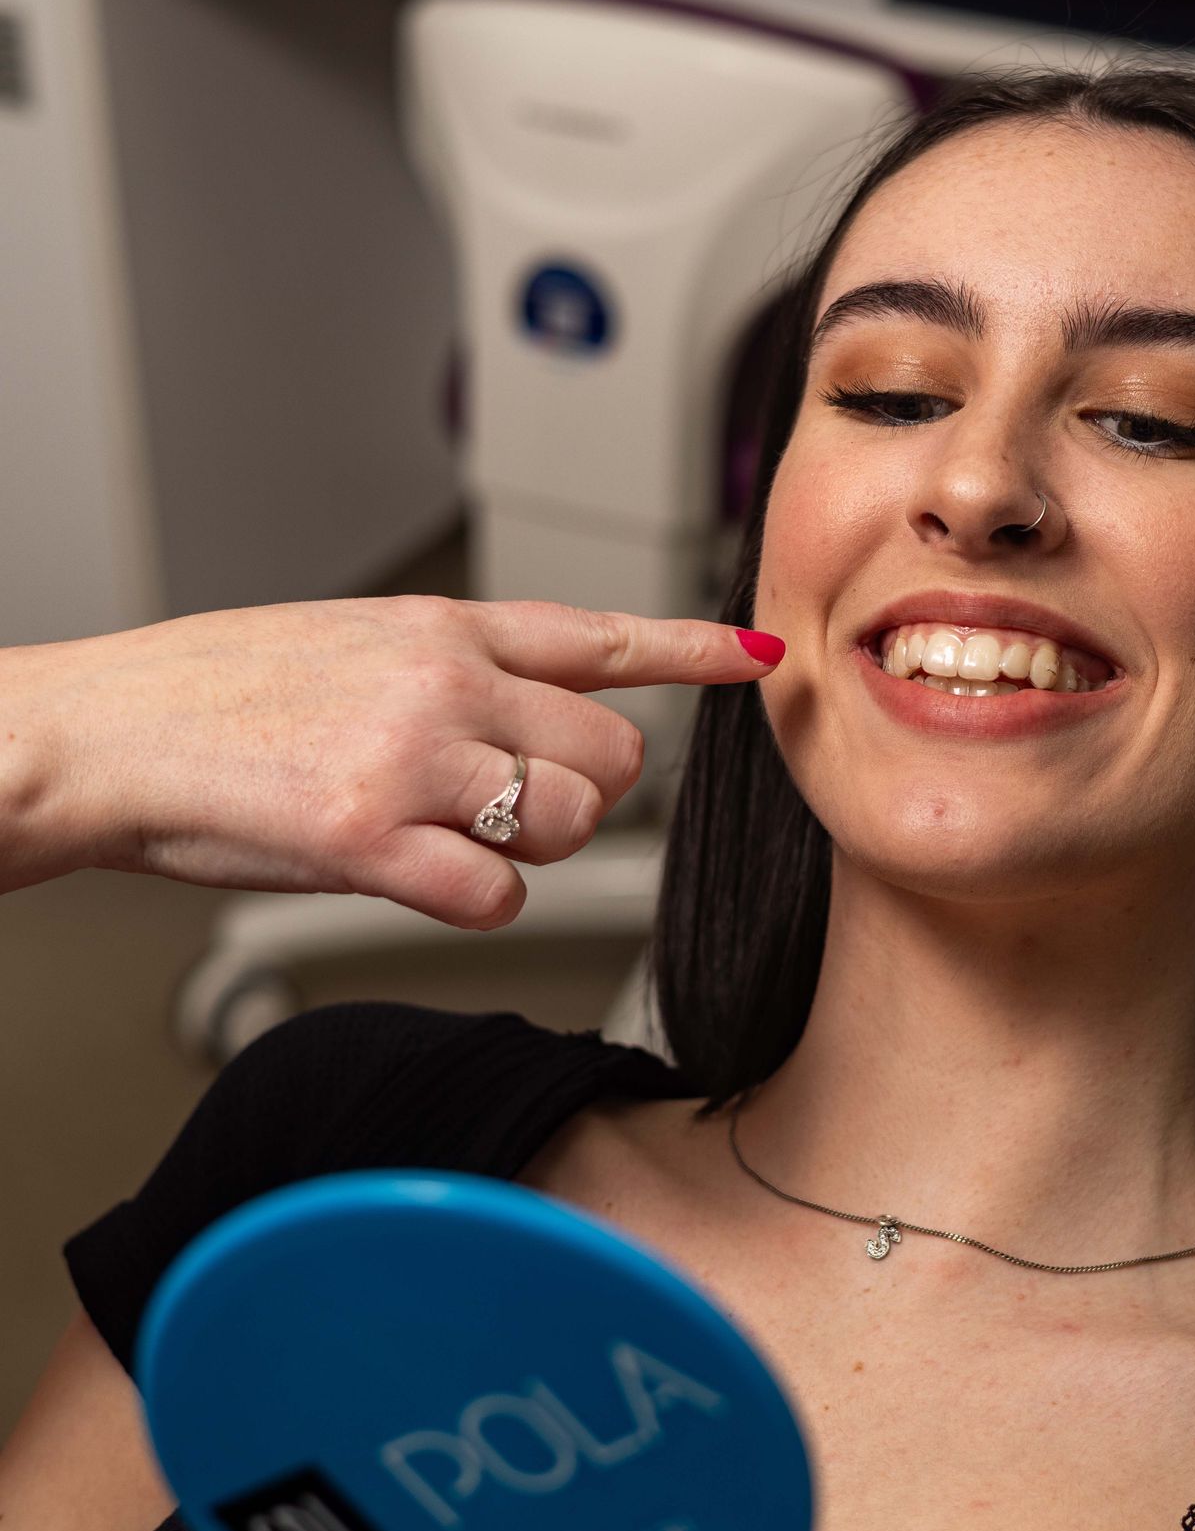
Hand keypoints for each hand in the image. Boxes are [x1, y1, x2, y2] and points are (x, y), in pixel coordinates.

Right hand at [0, 598, 781, 927]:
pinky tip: (413, 877)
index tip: (754, 657)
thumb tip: (523, 717)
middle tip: (502, 810)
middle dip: (578, 797)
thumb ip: (447, 671)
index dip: (688, 648)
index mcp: (439, 627)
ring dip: (524, 853)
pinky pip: (496, 896)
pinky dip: (472, 903)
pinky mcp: (371, 839)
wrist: (104, 736)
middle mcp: (442, 681)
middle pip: (609, 756)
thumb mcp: (348, 644)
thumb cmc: (211, 699)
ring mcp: (412, 757)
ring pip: (566, 824)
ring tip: (437, 836)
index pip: (596, 632)